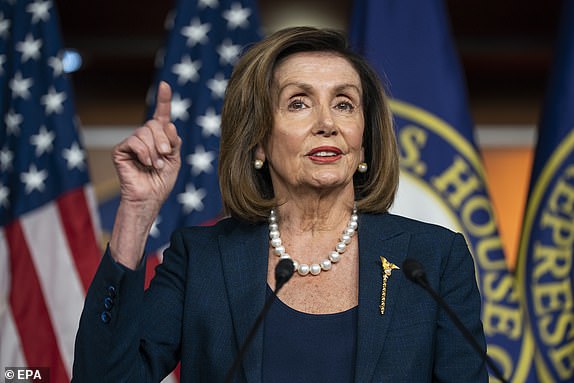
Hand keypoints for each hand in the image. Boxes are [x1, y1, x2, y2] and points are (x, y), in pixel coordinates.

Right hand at [112, 81, 181, 212]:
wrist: (150, 198)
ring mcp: (131, 142)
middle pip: (154, 123)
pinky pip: (134, 141)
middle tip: (165, 156)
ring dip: (155, 150)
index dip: (163, 99)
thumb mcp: (175, 159)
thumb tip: (169, 124)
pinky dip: (144, 153)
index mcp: (159, 137)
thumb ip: (174, 141)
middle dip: (164, 140)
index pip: (161, 115)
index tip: (165, 84)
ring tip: (156, 165)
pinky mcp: (120, 150)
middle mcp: (144, 136)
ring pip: (145, 132)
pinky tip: (146, 164)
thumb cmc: (162, 181)